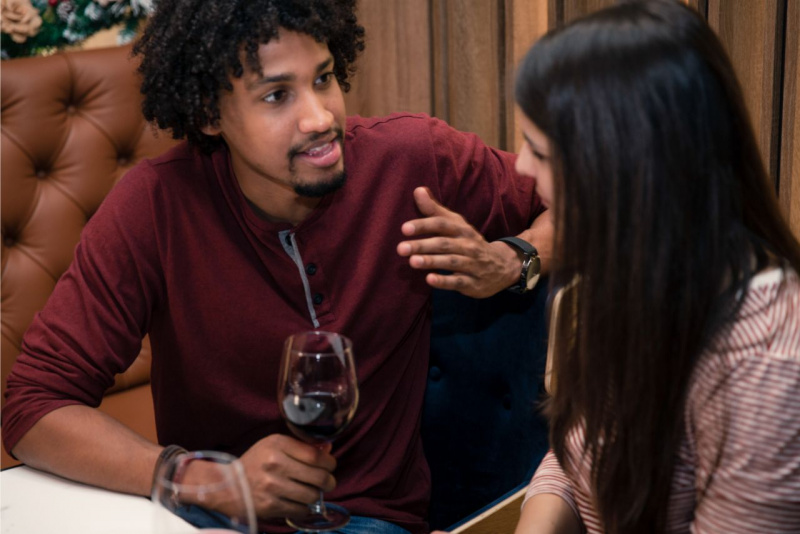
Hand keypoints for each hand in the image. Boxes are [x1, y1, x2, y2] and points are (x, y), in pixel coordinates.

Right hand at [238, 434, 335, 518]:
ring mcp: (272, 487)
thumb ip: (301, 446)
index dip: (330, 462)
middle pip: (319, 477)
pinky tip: (299, 501)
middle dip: (329, 481)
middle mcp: (275, 464)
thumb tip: (328, 449)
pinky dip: (304, 507)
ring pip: (312, 495)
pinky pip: (300, 510)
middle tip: (327, 482)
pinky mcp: (270, 506)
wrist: (228, 484)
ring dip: (316, 495)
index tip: (330, 465)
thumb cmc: (256, 462)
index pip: (316, 456)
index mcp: (277, 445)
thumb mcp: (275, 445)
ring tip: (311, 491)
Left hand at [397, 187, 518, 297]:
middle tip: (401, 248)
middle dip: (422, 245)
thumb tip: (418, 190)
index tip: (404, 228)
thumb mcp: (456, 225)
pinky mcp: (473, 283)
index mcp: (462, 230)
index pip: (442, 224)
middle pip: (444, 244)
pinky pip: (459, 282)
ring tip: (412, 261)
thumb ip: (435, 210)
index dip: (424, 225)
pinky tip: (429, 279)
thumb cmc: (470, 242)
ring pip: (451, 262)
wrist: (503, 266)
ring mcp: (472, 265)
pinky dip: (444, 281)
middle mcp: (468, 245)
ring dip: (432, 261)